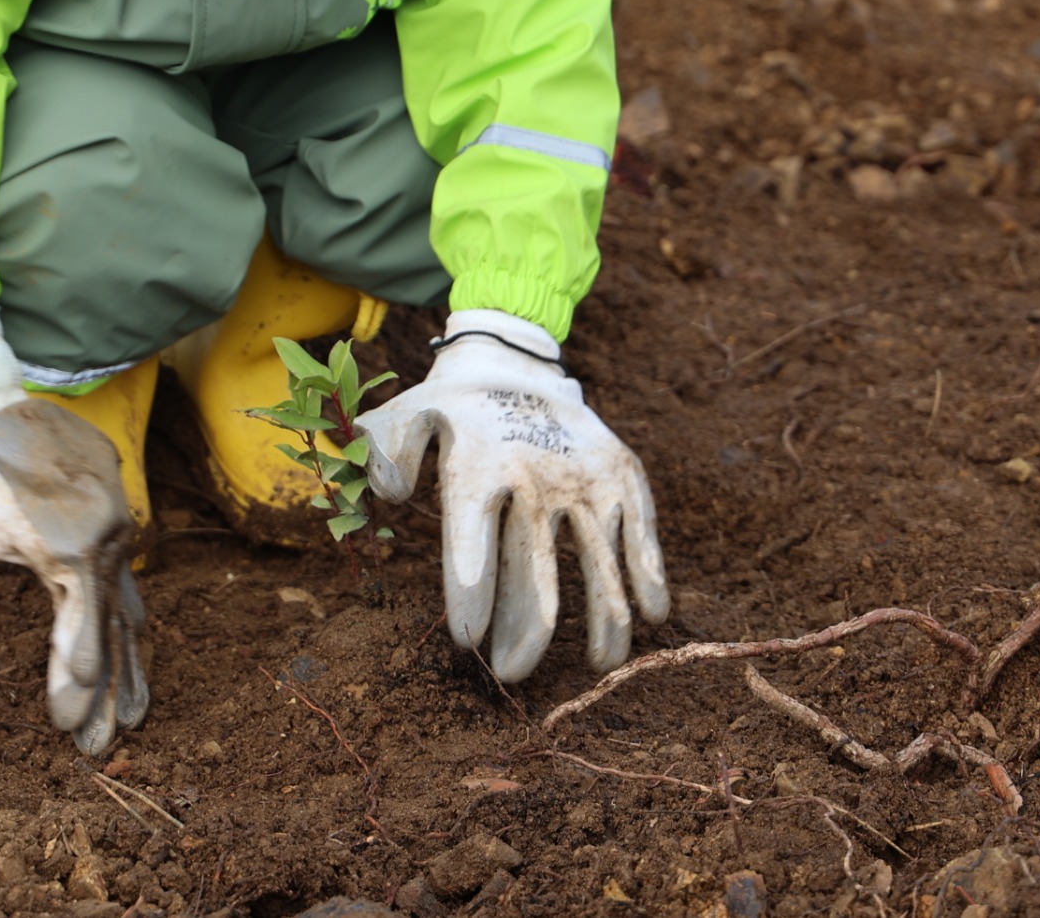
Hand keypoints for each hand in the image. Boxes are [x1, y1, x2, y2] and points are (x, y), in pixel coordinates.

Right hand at [0, 312, 149, 752]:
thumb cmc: (15, 443)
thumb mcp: (66, 481)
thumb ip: (72, 527)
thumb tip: (67, 571)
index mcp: (110, 524)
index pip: (121, 604)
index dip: (126, 652)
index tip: (132, 695)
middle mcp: (104, 537)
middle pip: (117, 621)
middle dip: (117, 683)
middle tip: (125, 732)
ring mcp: (76, 544)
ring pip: (93, 623)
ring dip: (90, 683)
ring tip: (89, 732)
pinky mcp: (42, 548)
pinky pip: (62, 603)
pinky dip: (71, 648)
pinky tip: (74, 687)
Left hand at [358, 311, 668, 679]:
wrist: (514, 365)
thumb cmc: (451, 412)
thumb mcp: (405, 418)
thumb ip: (385, 451)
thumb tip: (390, 492)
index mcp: (476, 466)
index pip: (471, 539)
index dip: (469, 592)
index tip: (467, 642)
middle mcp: (533, 475)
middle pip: (534, 567)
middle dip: (525, 629)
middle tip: (512, 674)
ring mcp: (583, 476)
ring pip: (598, 560)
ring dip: (603, 619)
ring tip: (599, 666)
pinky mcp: (620, 475)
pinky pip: (638, 531)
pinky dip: (649, 573)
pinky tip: (654, 616)